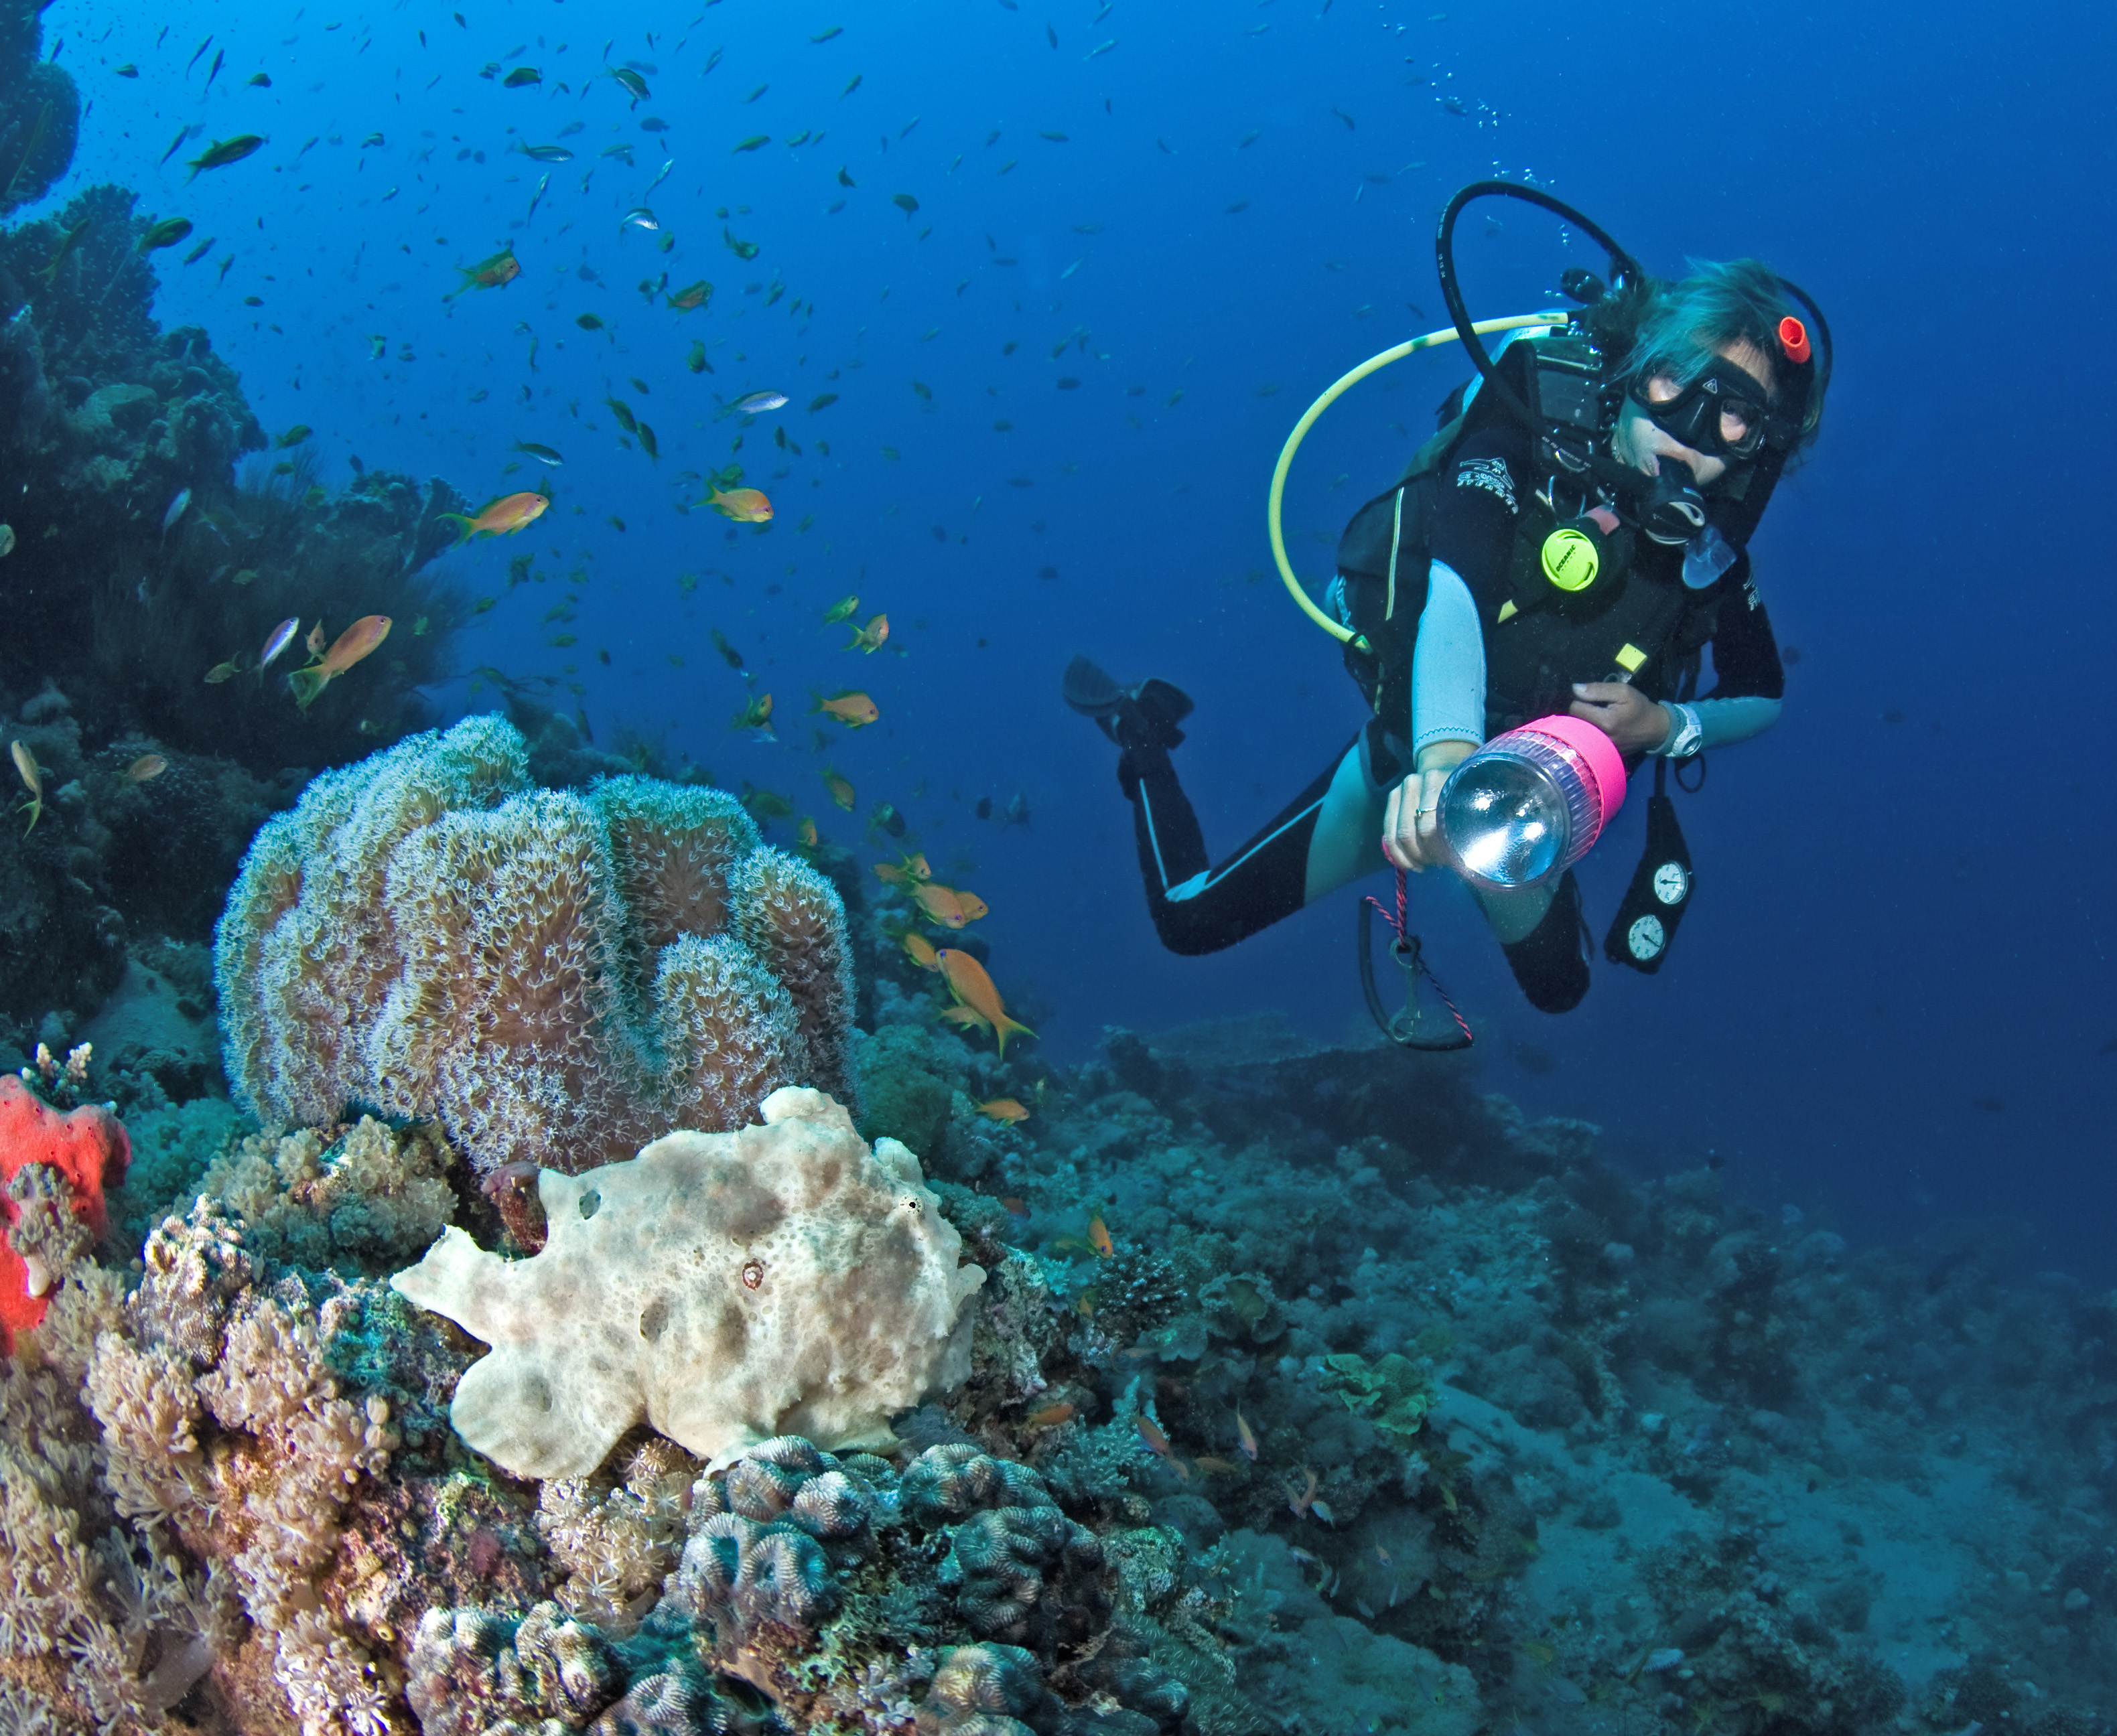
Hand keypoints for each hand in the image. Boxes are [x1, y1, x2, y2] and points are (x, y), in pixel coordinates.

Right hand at [1381, 741, 1474, 872]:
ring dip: (1409, 858)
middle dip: (1422, 856)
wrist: (1446, 768)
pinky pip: (1388, 832)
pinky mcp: (1392, 797)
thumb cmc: (1465, 794)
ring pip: (1396, 836)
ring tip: (1424, 865)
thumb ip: (1471, 827)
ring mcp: (1401, 788)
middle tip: (1436, 864)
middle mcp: (1416, 783)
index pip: (1428, 828)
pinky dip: (1397, 853)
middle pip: (1409, 833)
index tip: (1448, 862)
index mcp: (1439, 783)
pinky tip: (1411, 861)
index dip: (1436, 851)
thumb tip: (1463, 862)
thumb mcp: (1474, 805)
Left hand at [1569, 682, 1671, 752]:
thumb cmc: (1639, 707)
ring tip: (1596, 717)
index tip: (1591, 699)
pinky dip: (1589, 733)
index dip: (1580, 700)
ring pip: (1579, 732)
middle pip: (1574, 722)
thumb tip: (1575, 688)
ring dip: (1584, 723)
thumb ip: (1598, 689)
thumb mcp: (1623, 692)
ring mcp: (1601, 748)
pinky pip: (1587, 741)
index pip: (1575, 708)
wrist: (1655, 730)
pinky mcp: (1603, 754)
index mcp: (1606, 721)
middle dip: (1581, 713)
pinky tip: (1599, 727)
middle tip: (1594, 708)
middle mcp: (1600, 738)